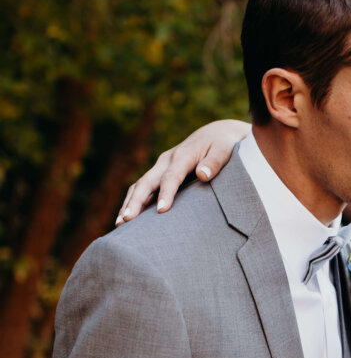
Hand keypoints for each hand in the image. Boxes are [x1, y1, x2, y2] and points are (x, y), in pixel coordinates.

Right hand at [116, 119, 250, 224]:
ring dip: (129, 203)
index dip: (166, 193)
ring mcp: (160, 166)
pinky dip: (133, 201)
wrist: (215, 134)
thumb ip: (214, 163)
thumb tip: (203, 174)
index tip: (161, 210)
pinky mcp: (159, 173)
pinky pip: (142, 187)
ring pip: (140, 184)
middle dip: (136, 201)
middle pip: (147, 181)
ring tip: (119, 223)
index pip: (171, 176)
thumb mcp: (224, 151)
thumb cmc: (223, 146)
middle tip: (126, 220)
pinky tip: (126, 218)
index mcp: (183, 155)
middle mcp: (167, 159)